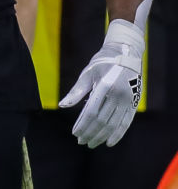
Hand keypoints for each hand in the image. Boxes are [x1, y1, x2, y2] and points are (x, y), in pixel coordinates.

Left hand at [59, 19, 143, 147]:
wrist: (125, 53)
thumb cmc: (101, 63)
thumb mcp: (87, 74)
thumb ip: (76, 91)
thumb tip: (62, 105)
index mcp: (105, 86)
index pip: (92, 112)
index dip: (83, 125)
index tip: (75, 134)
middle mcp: (118, 95)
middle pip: (102, 120)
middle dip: (90, 132)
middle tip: (81, 141)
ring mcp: (128, 100)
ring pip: (114, 124)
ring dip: (102, 135)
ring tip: (92, 143)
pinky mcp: (134, 103)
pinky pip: (126, 122)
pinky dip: (118, 134)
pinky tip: (109, 142)